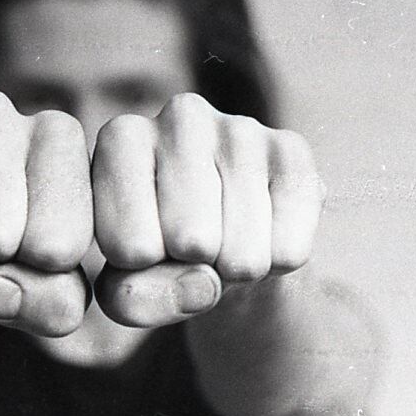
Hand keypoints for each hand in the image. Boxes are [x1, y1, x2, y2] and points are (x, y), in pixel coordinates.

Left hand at [92, 92, 325, 326]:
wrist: (225, 247)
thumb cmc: (160, 259)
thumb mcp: (127, 290)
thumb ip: (133, 299)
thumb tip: (203, 283)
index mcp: (121, 138)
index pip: (128, 245)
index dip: (142, 271)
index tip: (146, 248)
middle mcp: (181, 116)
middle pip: (190, 241)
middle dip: (194, 268)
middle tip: (194, 248)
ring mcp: (242, 128)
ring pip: (241, 252)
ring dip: (236, 271)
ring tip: (225, 242)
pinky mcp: (294, 151)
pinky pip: (288, 248)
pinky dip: (276, 264)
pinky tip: (262, 233)